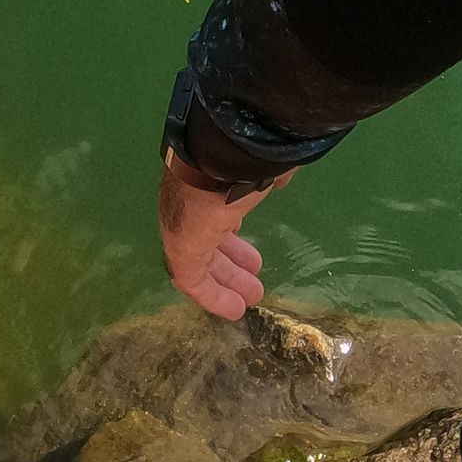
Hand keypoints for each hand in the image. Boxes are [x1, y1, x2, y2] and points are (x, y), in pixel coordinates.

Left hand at [160, 149, 287, 319]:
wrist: (215, 153)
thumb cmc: (241, 152)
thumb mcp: (255, 162)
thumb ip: (263, 172)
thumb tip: (280, 176)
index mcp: (203, 177)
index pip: (211, 206)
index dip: (229, 225)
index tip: (244, 237)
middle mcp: (188, 199)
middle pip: (209, 235)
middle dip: (233, 257)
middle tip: (255, 271)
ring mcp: (181, 222)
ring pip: (204, 257)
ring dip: (228, 277)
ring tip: (253, 294)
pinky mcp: (180, 249)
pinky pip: (193, 278)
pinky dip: (213, 295)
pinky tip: (234, 308)